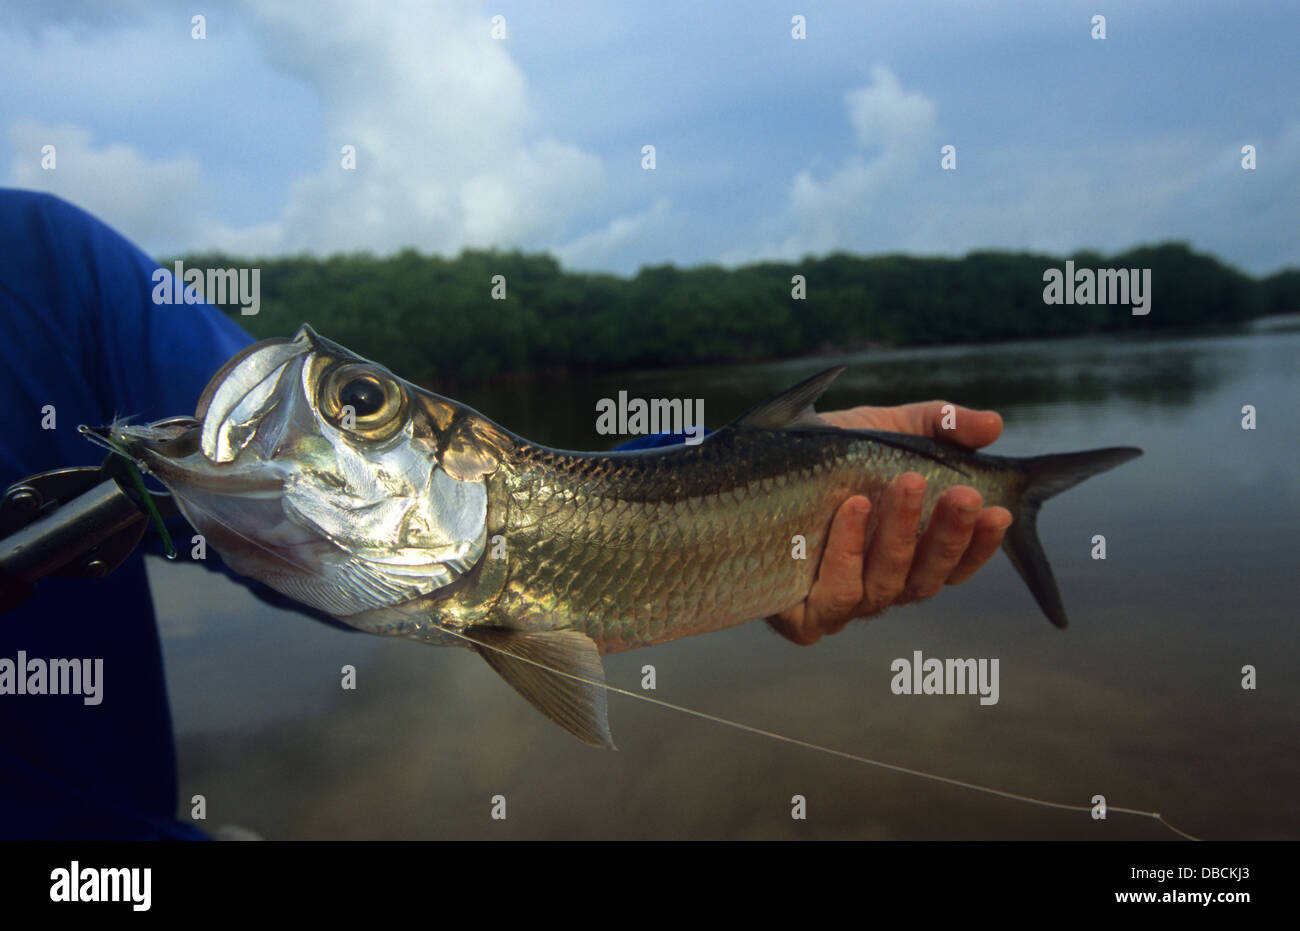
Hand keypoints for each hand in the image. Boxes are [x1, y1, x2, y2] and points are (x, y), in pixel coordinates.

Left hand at [767, 402, 1012, 644]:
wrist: (748, 472)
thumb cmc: (826, 455)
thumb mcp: (887, 428)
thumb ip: (940, 425)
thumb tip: (994, 425)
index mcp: (911, 554)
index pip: (958, 563)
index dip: (982, 543)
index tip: (1000, 510)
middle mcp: (883, 587)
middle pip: (928, 578)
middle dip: (949, 535)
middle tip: (962, 492)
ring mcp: (844, 605)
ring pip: (885, 586)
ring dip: (900, 535)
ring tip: (904, 484)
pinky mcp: (802, 619)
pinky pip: (833, 597)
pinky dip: (845, 554)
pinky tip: (849, 510)